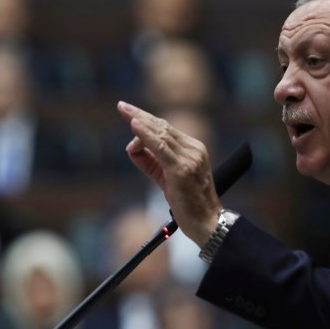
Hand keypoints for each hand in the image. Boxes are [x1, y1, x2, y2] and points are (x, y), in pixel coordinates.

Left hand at [117, 101, 220, 246]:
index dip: (147, 119)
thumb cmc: (189, 203)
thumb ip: (150, 161)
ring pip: (160, 134)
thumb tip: (131, 145)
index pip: (167, 129)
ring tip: (125, 112)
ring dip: (140, 123)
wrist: (207, 222)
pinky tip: (134, 126)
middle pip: (163, 127)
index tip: (130, 111)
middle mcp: (194, 150)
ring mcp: (189, 159)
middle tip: (122, 106)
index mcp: (194, 149)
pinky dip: (146, 135)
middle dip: (140, 115)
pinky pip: (160, 147)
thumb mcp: (167, 178)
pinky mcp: (181, 169)